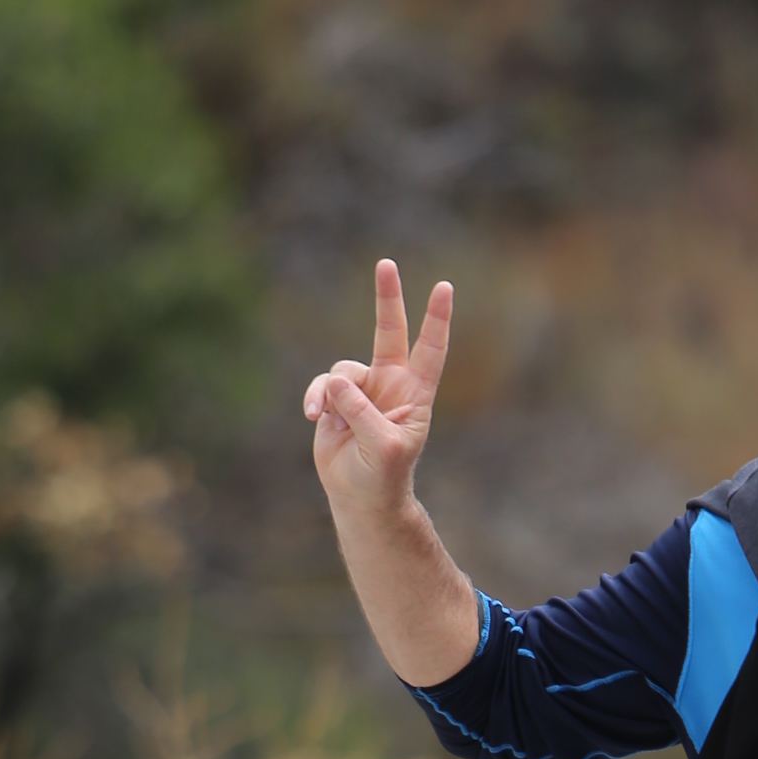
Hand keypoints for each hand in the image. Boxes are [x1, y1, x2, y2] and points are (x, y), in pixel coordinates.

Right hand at [304, 258, 453, 521]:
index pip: (430, 349)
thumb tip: (336, 383)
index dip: (436, 319)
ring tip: (329, 419)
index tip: (444, 287)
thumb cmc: (383, 475)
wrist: (359, 496)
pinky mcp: (335, 400)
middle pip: (389, 331)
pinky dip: (315, 399)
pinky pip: (321, 386)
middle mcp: (391, 384)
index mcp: (415, 394)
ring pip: (343, 369)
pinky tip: (313, 417)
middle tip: (386, 262)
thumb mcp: (382, 446)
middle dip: (387, 298)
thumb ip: (362, 412)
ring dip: (333, 393)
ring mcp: (363, 390)